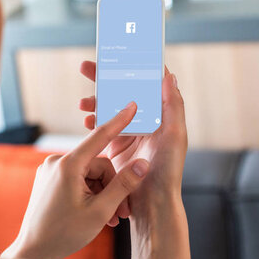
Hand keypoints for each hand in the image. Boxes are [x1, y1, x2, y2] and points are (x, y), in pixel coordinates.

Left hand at [1, 102, 149, 258]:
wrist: (33, 251)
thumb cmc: (63, 234)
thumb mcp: (100, 211)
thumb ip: (123, 185)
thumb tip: (142, 164)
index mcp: (68, 165)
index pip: (99, 136)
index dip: (119, 121)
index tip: (132, 105)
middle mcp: (57, 161)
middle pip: (98, 164)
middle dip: (112, 187)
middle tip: (121, 213)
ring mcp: (51, 170)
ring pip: (90, 173)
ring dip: (102, 194)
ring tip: (108, 219)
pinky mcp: (49, 179)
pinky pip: (78, 178)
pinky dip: (90, 193)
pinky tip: (95, 214)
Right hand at [79, 62, 186, 209]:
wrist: (152, 204)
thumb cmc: (169, 171)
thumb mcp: (175, 136)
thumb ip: (173, 105)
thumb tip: (168, 75)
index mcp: (160, 114)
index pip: (144, 83)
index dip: (130, 67)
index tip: (116, 54)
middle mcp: (145, 120)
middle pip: (123, 91)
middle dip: (104, 78)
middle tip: (86, 67)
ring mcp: (130, 133)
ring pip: (109, 108)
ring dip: (95, 101)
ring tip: (83, 103)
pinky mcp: (117, 146)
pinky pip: (102, 127)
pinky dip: (93, 121)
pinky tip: (86, 121)